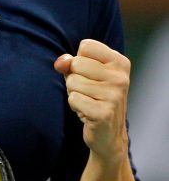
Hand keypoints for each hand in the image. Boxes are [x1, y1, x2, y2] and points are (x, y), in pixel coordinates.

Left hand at [54, 38, 130, 162]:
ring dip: (74, 93)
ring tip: (88, 102)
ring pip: (72, 81)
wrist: (108, 134)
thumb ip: (70, 63)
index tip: (90, 75)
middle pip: (76, 63)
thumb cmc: (93, 98)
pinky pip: (73, 99)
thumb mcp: (84, 75)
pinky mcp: (104, 113)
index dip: (79, 60)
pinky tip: (87, 113)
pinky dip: (75, 106)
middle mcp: (120, 77)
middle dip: (74, 78)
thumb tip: (60, 62)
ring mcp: (114, 95)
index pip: (86, 46)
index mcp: (119, 62)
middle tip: (87, 92)